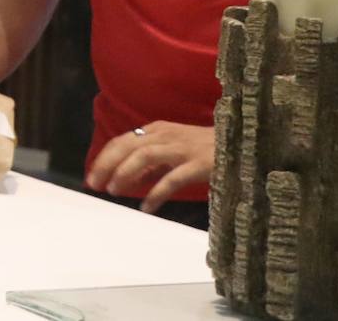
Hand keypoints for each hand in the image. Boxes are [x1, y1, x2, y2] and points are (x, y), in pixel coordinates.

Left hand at [86, 121, 213, 213]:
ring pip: (146, 156)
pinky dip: (157, 192)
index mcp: (158, 130)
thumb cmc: (207, 148)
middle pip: (129, 146)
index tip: (92, 176)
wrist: (245, 142)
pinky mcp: (200, 164)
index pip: (123, 141)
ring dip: (126, 173)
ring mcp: (183, 149)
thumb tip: (128, 178)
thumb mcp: (174, 150)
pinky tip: (147, 206)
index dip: (105, 158)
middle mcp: (167, 135)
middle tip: (95, 185)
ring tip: (114, 190)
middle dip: (108, 165)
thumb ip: (152, 162)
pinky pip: (173, 178)